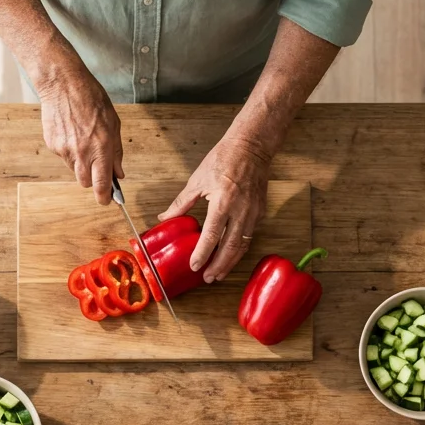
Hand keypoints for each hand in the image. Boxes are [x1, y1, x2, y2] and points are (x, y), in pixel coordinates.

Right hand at [37, 67, 123, 204]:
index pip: (101, 184)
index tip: (107, 200)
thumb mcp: (113, 123)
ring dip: (81, 163)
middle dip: (92, 180)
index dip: (104, 197)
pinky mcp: (52, 144)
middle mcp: (82, 152)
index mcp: (101, 147)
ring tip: (83, 139)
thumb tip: (118, 173)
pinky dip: (70, 150)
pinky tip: (72, 132)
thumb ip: (116, 151)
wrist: (62, 84)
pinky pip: (64, 156)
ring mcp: (64, 150)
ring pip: (74, 169)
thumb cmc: (91, 98)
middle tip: (97, 167)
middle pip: (85, 182)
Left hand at [159, 135, 271, 282]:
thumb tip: (164, 218)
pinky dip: (240, 249)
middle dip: (219, 265)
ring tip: (219, 273)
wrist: (252, 147)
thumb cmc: (224, 159)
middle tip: (208, 278)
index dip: (203, 253)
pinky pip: (249, 236)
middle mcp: (240, 210)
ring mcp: (253, 212)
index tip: (195, 266)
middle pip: (230, 246)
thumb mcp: (197, 180)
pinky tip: (231, 256)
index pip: (212, 235)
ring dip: (231, 262)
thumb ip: (181, 203)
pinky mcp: (260, 212)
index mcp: (222, 201)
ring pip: (242, 245)